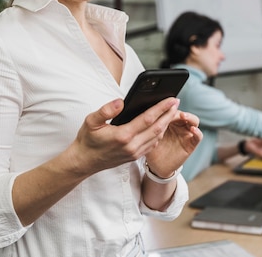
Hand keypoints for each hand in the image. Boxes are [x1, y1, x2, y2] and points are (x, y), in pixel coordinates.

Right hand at [69, 97, 189, 175]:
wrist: (84, 161)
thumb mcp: (91, 121)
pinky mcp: (135, 157)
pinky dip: (160, 134)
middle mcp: (132, 146)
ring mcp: (135, 153)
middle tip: (177, 102)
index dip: (162, 108)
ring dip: (166, 124)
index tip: (171, 99)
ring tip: (172, 111)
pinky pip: (152, 145)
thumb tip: (121, 102)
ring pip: (157, 137)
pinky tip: (162, 125)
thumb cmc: (87, 140)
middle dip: (169, 114)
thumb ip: (106, 110)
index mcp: (123, 136)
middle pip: (157, 128)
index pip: (148, 119)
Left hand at [145, 109, 202, 177]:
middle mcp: (179, 126)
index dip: (169, 107)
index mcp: (169, 121)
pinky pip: (198, 137)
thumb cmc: (151, 149)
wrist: (156, 166)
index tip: (165, 104)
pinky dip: (197, 132)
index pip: (172, 110)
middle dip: (179, 110)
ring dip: (190, 117)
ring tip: (183, 116)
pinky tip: (192, 130)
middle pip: (184, 113)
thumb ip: (150, 124)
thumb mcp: (148, 135)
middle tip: (173, 109)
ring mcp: (186, 134)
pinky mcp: (191, 144)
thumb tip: (145, 110)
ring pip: (194, 121)